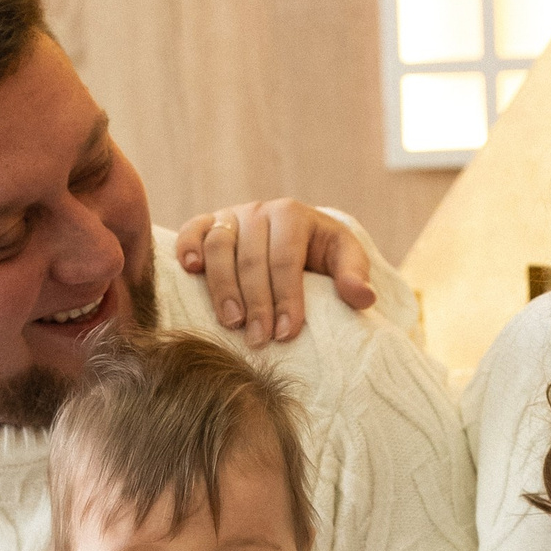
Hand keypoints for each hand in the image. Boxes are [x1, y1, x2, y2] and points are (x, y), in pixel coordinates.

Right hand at [175, 202, 377, 347]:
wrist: (294, 234)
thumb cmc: (320, 253)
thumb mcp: (344, 258)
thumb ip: (354, 275)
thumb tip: (363, 298)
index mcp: (292, 215)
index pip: (286, 258)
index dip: (286, 297)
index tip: (287, 333)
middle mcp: (259, 210)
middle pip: (252, 257)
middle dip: (256, 302)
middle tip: (259, 339)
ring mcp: (230, 215)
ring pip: (219, 246)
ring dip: (222, 287)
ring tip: (231, 322)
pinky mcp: (207, 223)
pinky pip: (192, 230)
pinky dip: (188, 247)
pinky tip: (190, 271)